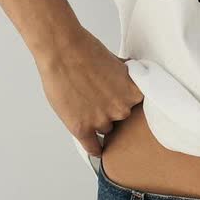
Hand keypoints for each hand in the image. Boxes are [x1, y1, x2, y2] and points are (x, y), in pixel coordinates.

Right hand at [33, 27, 143, 155]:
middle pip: (121, 120)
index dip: (126, 105)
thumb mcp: (118, 63)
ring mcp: (101, 120)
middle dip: (112, 111)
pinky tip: (96, 149)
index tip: (122, 105)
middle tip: (100, 100)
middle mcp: (121, 110)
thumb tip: (132, 81)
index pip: (137, 109)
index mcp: (134, 95)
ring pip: (105, 130)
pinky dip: (95, 149)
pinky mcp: (81, 128)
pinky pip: (93, 147)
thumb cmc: (87, 51)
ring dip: (99, 123)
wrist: (63, 50)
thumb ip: (127, 79)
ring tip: (87, 107)